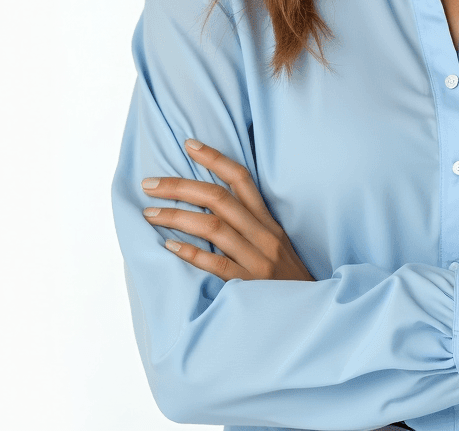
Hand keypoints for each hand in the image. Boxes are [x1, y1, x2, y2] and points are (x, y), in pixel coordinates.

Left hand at [141, 138, 314, 282]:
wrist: (310, 315)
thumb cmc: (286, 281)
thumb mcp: (275, 245)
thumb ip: (249, 227)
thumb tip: (210, 208)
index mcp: (268, 221)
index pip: (241, 179)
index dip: (214, 159)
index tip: (188, 144)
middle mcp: (263, 234)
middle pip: (219, 198)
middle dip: (181, 187)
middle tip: (149, 183)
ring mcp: (257, 259)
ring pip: (214, 227)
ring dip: (177, 216)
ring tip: (150, 213)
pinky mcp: (250, 285)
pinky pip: (217, 264)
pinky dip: (192, 253)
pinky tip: (169, 246)